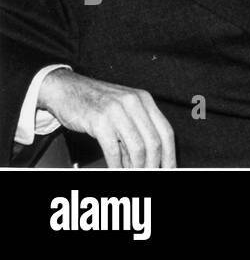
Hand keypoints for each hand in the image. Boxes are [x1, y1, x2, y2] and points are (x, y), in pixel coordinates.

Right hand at [38, 69, 175, 167]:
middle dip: (154, 164)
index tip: (170, 168)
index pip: (166, 131)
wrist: (66, 88)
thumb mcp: (122, 111)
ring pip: (137, 147)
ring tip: (134, 174)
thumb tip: (146, 160)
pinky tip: (116, 171)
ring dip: (137, 167)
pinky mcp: (99, 120)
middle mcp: (134, 103)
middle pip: (154, 141)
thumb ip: (134, 132)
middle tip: (150, 174)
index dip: (170, 154)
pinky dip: (116, 165)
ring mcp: (117, 111)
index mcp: (144, 100)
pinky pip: (114, 149)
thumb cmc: (94, 101)